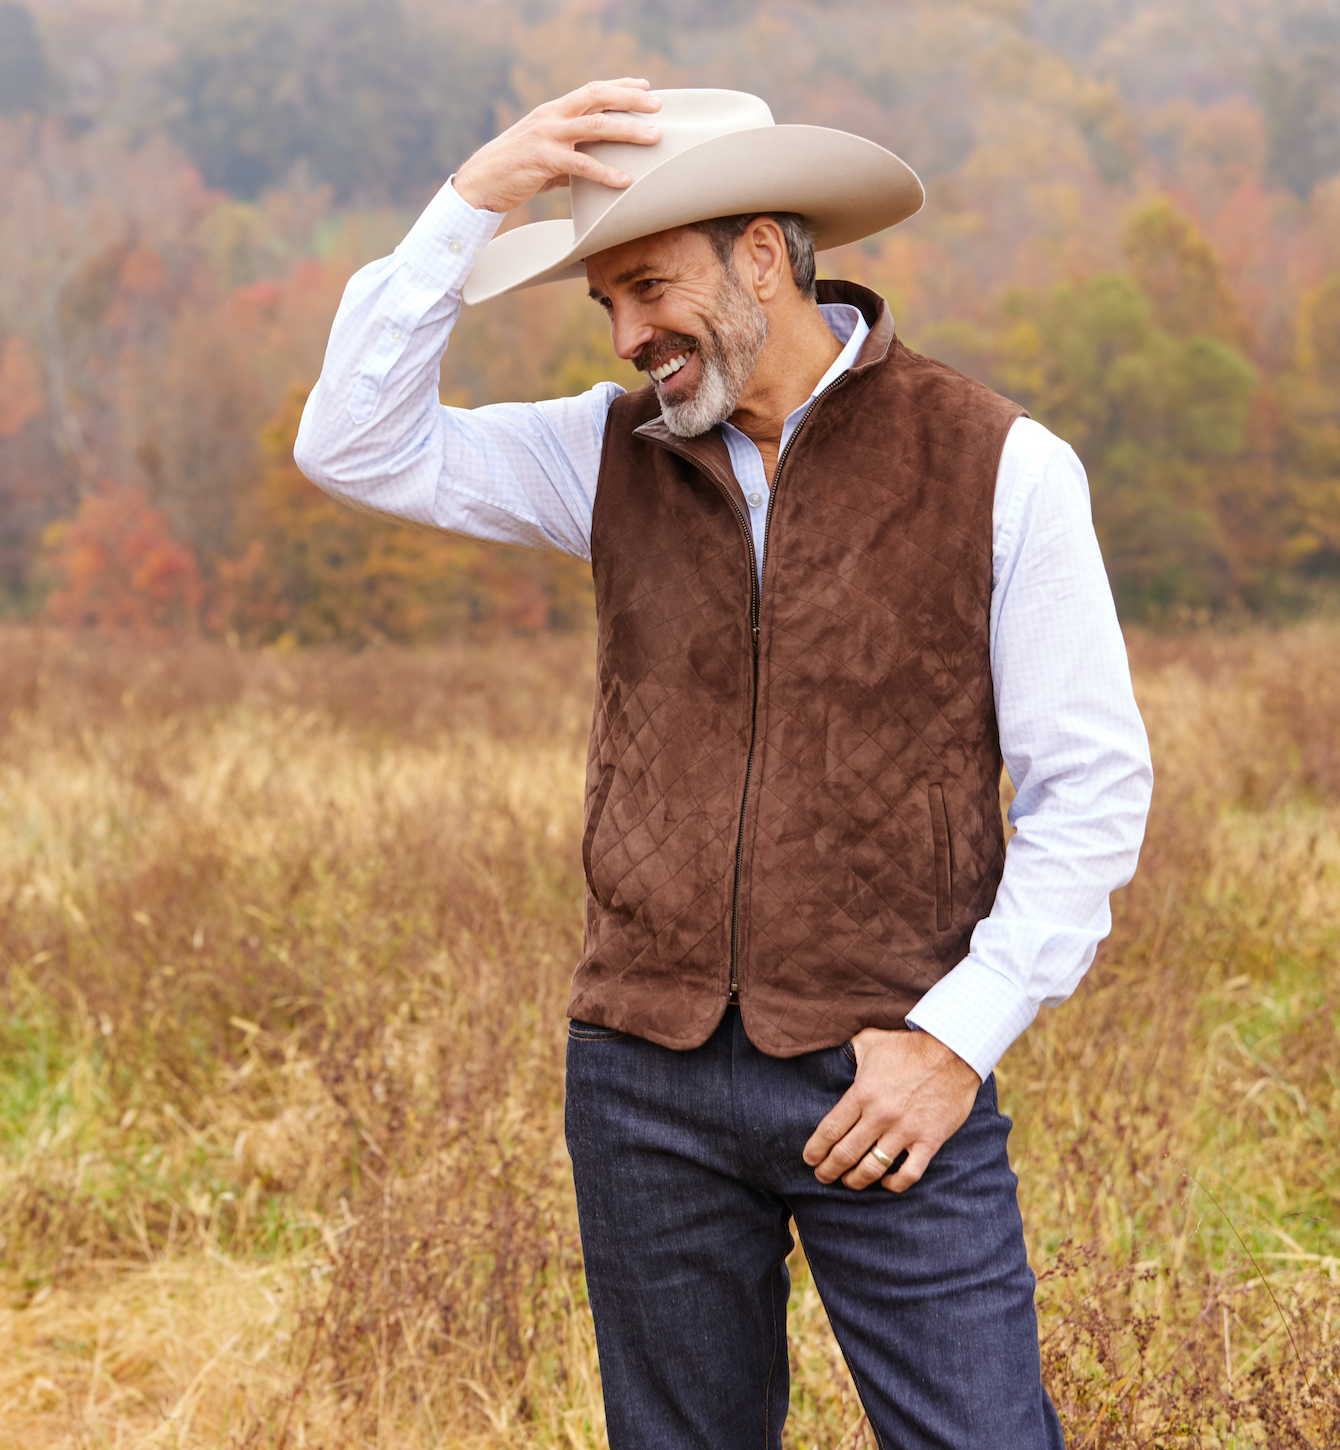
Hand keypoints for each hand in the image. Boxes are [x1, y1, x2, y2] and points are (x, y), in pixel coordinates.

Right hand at [453, 79, 662, 213]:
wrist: (481, 182)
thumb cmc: (516, 170)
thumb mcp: (547, 155)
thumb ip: (572, 154)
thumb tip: (598, 165)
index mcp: (554, 111)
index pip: (592, 90)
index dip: (619, 86)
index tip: (645, 87)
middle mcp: (552, 116)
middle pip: (597, 98)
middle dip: (630, 100)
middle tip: (659, 107)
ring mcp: (547, 136)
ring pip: (595, 126)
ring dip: (628, 130)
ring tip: (654, 138)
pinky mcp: (543, 160)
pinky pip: (581, 165)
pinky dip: (606, 172)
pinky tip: (625, 181)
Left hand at [803, 1028, 981, 1192]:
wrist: (953, 1051)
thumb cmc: (908, 1046)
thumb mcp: (869, 1041)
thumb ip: (847, 1051)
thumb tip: (827, 1049)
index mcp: (863, 1093)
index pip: (831, 1129)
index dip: (816, 1149)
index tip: (809, 1159)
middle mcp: (880, 1115)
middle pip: (846, 1153)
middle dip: (829, 1169)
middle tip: (822, 1176)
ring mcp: (905, 1130)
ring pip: (872, 1167)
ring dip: (856, 1180)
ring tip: (848, 1182)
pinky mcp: (929, 1140)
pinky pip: (909, 1173)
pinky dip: (894, 1183)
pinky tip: (886, 1182)